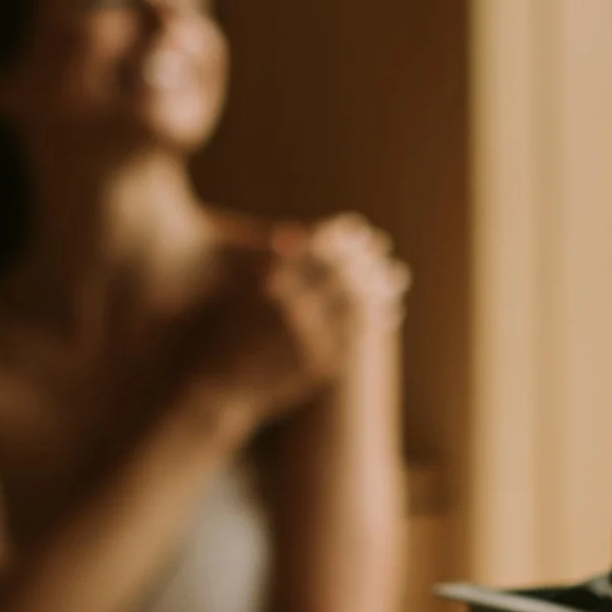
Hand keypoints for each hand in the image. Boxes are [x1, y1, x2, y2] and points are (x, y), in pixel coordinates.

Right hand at [199, 214, 406, 420]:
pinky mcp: (318, 366)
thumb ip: (269, 258)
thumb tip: (298, 232)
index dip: (344, 237)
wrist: (214, 382)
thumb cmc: (221, 327)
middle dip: (368, 259)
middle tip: (383, 246)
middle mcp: (292, 306)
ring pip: (358, 306)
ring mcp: (308, 338)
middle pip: (345, 274)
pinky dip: (374, 320)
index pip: (321, 248)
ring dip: (381, 288)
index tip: (359, 229)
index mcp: (270, 280)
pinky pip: (356, 337)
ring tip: (397, 275)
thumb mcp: (241, 287)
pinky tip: (386, 311)